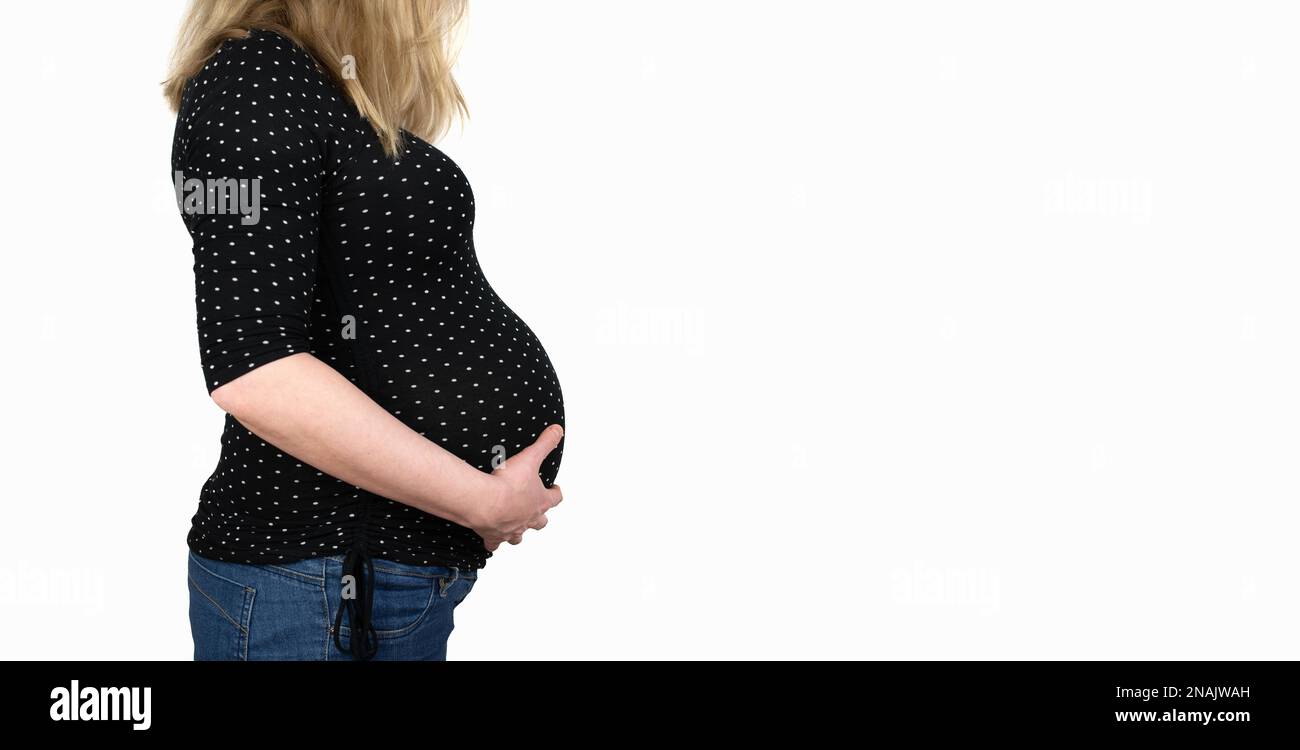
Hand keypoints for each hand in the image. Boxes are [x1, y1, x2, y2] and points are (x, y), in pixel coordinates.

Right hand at [473, 424, 563, 550]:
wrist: (486, 502)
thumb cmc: (508, 484)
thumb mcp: (530, 457)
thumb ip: (545, 443)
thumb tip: (558, 430)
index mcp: (540, 501)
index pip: (556, 498)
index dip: (556, 493)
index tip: (555, 488)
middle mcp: (528, 519)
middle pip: (541, 522)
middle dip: (540, 517)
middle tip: (536, 511)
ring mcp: (512, 530)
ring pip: (519, 536)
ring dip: (519, 531)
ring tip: (515, 527)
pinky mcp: (494, 536)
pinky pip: (495, 544)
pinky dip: (493, 541)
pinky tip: (490, 539)